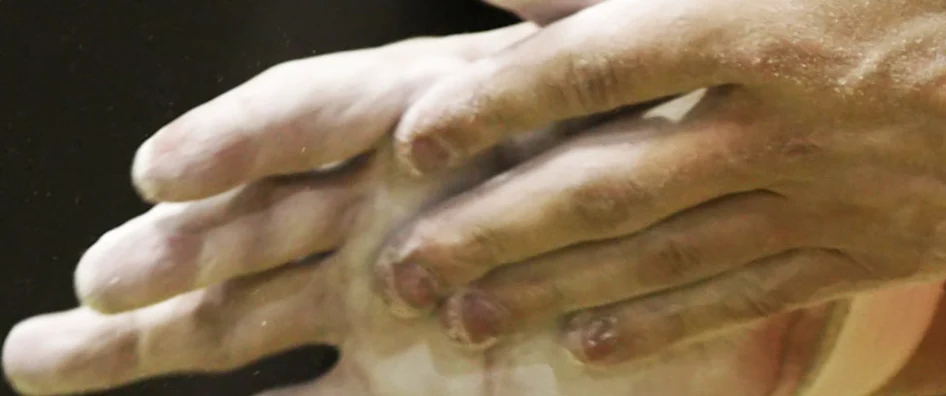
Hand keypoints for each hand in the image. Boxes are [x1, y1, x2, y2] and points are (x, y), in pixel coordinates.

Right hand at [3, 26, 809, 394]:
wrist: (749, 304)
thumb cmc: (696, 188)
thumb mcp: (633, 100)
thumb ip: (565, 40)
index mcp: (440, 127)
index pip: (320, 111)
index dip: (243, 137)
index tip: (165, 174)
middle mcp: (395, 211)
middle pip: (254, 221)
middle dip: (165, 252)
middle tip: (90, 289)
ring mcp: (392, 307)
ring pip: (246, 317)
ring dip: (147, 341)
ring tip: (39, 364)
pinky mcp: (409, 391)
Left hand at [369, 0, 945, 363]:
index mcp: (769, 19)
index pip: (597, 61)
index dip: (498, 99)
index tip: (415, 136)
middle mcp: (776, 121)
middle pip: (605, 182)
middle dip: (495, 228)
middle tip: (403, 266)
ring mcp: (816, 201)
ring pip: (656, 256)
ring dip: (551, 290)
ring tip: (464, 320)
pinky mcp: (857, 256)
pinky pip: (739, 299)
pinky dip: (658, 325)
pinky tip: (587, 349)